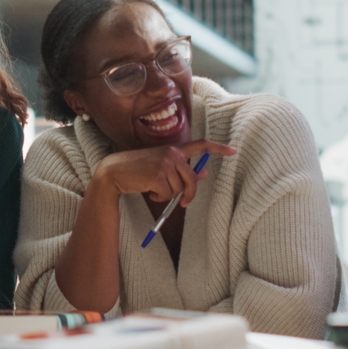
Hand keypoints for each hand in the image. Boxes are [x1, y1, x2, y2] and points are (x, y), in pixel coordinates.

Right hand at [92, 139, 236, 207]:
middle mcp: (172, 153)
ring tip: (153, 189)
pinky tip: (149, 191)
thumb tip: (204, 173)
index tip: (233, 151)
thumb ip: (182, 170)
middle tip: (183, 203)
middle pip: (192, 178)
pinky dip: (159, 198)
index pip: (201, 145)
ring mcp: (165, 163)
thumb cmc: (137, 170)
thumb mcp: (161, 167)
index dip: (218, 149)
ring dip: (168, 195)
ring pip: (179, 189)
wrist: (114, 172)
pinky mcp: (158, 175)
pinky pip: (167, 194)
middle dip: (189, 194)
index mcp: (174, 149)